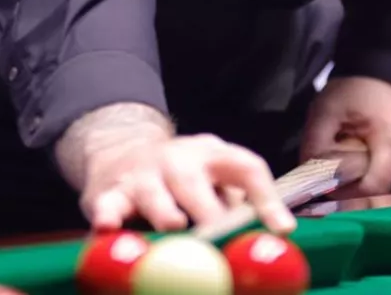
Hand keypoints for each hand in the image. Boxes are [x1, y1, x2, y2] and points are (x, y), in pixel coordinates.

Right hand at [55, 103, 295, 234]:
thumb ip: (237, 206)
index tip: (282, 230)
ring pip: (152, 190)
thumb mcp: (213, 180)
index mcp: (213, 155)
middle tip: (221, 236)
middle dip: (209, 209)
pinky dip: (108, 217)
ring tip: (173, 226)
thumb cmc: (181, 178)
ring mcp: (142, 173)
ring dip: (163, 209)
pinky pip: (108, 205)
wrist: (119, 149)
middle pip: (195, 179)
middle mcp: (178, 158)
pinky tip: (109, 228)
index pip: (246, 167)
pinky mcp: (108, 192)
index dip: (266, 198)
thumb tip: (271, 241)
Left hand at [300, 76, 390, 198]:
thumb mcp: (324, 113)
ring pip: (389, 196)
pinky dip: (381, 185)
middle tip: (341, 171)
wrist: (380, 80)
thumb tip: (313, 186)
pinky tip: (372, 166)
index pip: (373, 187)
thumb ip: (315, 149)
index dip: (346, 193)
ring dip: (368, 189)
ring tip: (358, 162)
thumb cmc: (351, 95)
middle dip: (356, 192)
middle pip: (381, 195)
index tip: (329, 185)